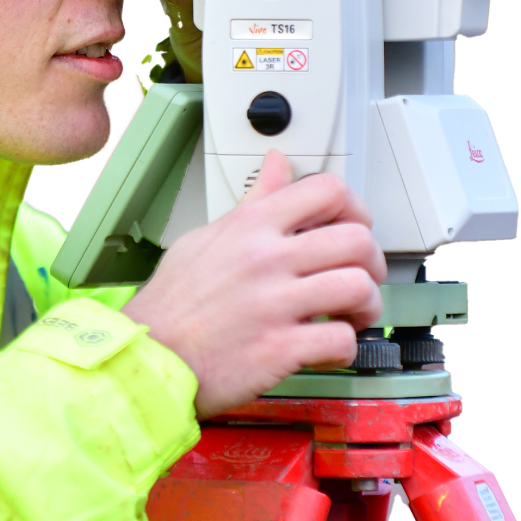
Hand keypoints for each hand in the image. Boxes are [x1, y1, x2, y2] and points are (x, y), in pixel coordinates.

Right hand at [122, 150, 385, 418]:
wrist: (148, 355)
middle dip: (372, 262)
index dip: (355, 208)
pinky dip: (345, 349)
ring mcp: (273, 303)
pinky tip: (326, 349)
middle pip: (356, 240)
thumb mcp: (207, 237)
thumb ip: (253, 202)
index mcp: (250, 226)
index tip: (352, 227)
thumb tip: (278, 164)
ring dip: (366, 306)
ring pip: (358, 288)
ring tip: (349, 315)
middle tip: (360, 278)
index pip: (326, 190)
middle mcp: (265, 258)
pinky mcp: (278, 348)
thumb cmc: (175, 302)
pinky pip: (342, 340)